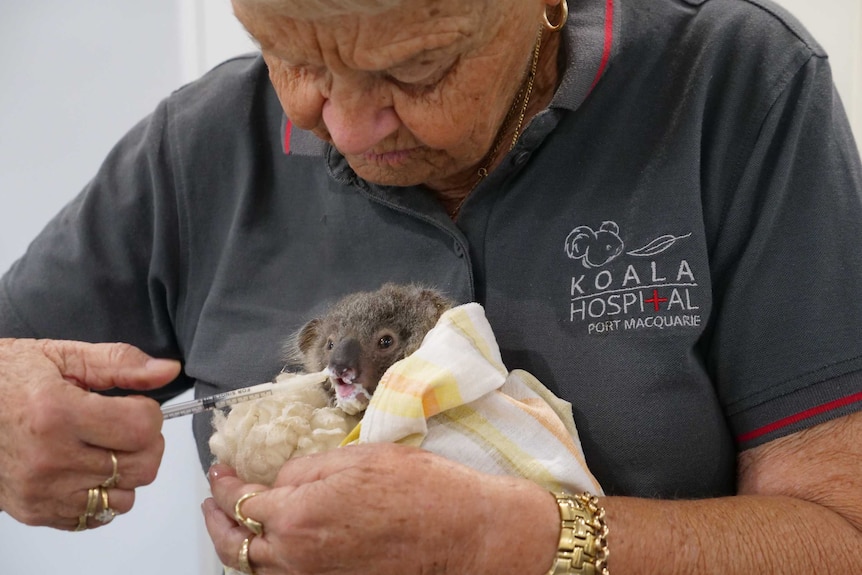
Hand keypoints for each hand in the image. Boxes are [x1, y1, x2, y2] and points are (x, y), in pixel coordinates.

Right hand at [0, 338, 180, 528]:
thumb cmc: (5, 379)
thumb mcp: (62, 356)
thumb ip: (121, 363)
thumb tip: (167, 370)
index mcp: (58, 414)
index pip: (142, 429)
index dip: (149, 413)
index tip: (135, 404)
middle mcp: (49, 459)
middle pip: (141, 466)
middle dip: (145, 443)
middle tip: (124, 425)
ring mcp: (41, 491)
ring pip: (124, 497)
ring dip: (125, 472)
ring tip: (102, 446)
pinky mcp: (35, 511)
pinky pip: (95, 516)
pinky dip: (101, 494)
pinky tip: (85, 467)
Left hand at [203, 444, 559, 574]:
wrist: (463, 535)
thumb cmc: (421, 491)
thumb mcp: (360, 457)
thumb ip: (307, 468)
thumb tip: (279, 478)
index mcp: (298, 514)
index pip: (241, 499)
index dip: (225, 482)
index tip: (220, 470)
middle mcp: (295, 556)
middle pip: (235, 544)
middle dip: (216, 520)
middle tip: (211, 501)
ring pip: (254, 569)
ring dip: (236, 546)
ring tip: (231, 528)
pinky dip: (265, 566)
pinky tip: (270, 552)